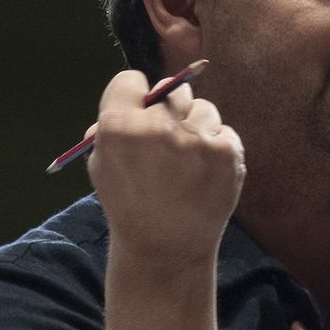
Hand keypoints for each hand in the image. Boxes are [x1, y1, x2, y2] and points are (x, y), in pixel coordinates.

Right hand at [86, 69, 244, 261]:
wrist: (166, 249)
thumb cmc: (130, 206)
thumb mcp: (102, 170)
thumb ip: (109, 131)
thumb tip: (130, 100)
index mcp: (117, 127)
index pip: (130, 80)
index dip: (135, 95)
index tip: (141, 108)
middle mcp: (156, 127)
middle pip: (171, 89)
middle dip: (170, 109)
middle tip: (169, 135)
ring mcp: (195, 139)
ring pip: (202, 109)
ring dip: (197, 128)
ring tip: (189, 163)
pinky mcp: (226, 151)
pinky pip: (224, 131)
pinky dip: (218, 149)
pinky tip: (205, 174)